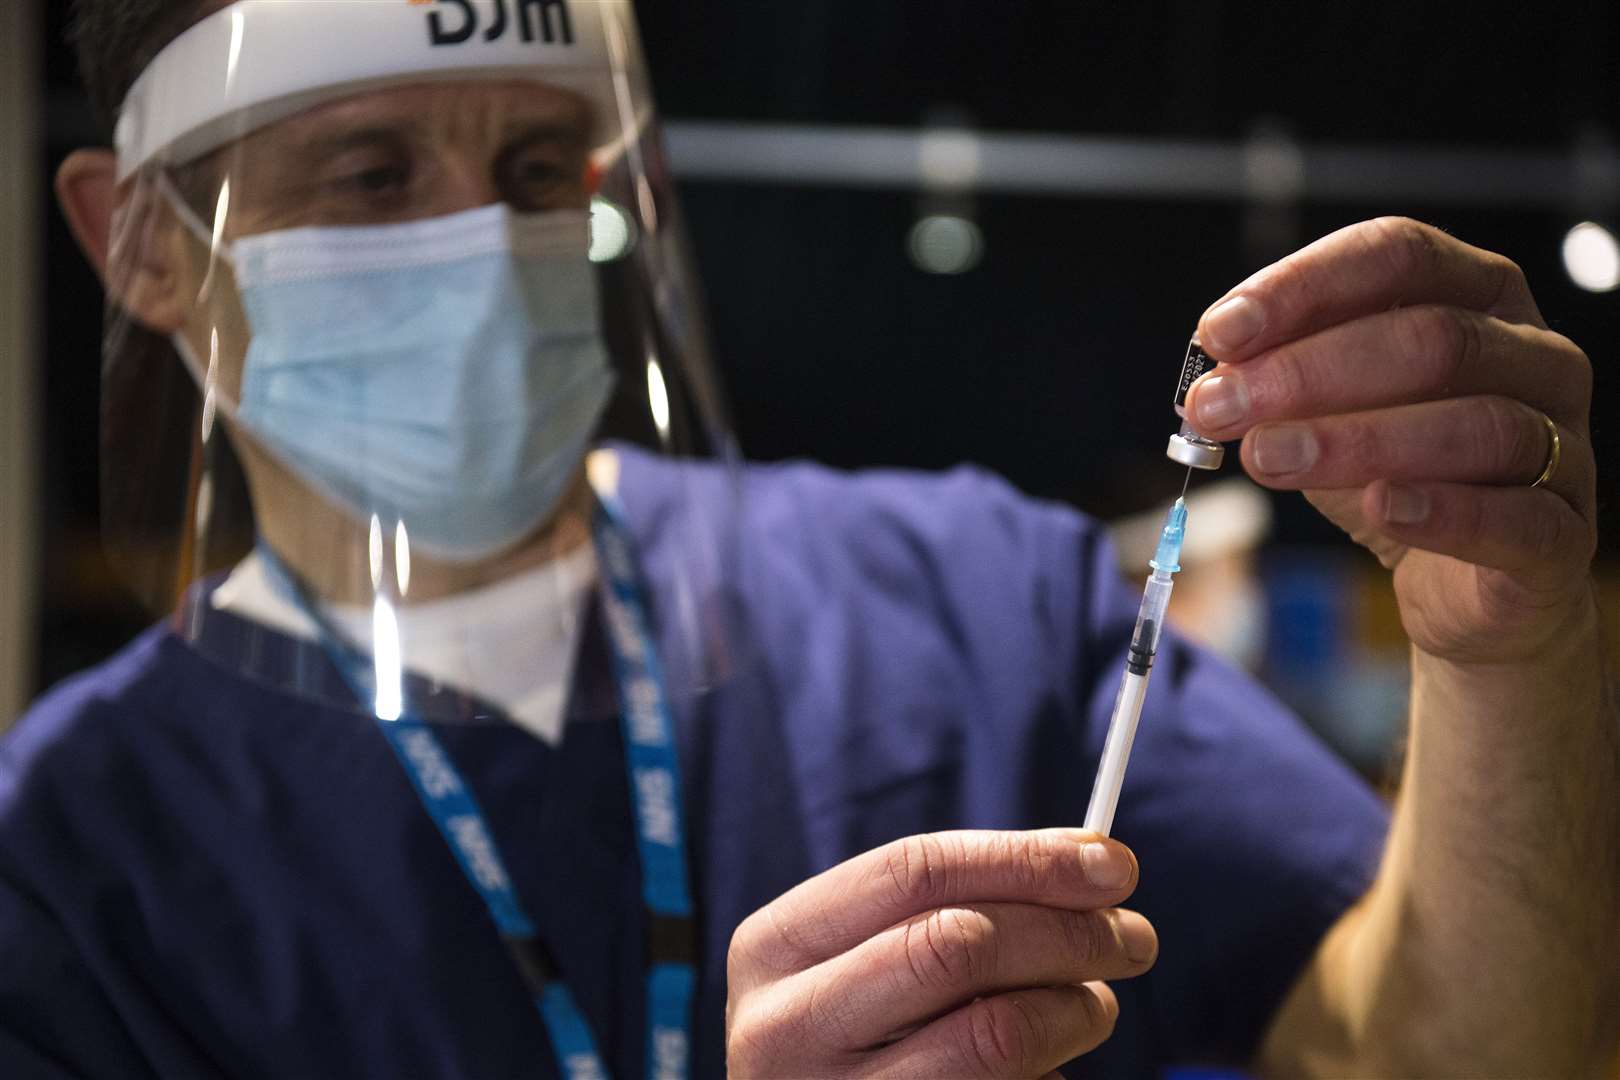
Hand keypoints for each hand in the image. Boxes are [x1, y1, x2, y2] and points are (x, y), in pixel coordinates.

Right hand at [724, 830, 1155, 1077]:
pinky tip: (1044, 1072)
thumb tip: (1094, 860)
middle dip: (1068, 932)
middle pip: (959, 944)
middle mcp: (784, 1029)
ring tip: (1095, 1007)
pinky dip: (1049, 1077)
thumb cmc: (856, 1035)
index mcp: (774, 947)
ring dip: (1075, 1011)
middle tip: (1134, 938)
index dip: (1024, 858)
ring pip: (996, 1035)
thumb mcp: (865, 960)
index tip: (1114, 863)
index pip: (914, 870)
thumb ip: (952, 904)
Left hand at [1185, 217, 1596, 664]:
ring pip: (1477, 424)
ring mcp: (1563, 443)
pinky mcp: (1562, 536)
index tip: (1218, 333)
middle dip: (1308, 371)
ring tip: (1267, 458)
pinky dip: (1444, 511)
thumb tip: (1215, 373)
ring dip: (1356, 439)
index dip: (1304, 286)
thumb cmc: (1392, 475)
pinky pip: (1516, 519)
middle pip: (1433, 338)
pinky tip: (1378, 508)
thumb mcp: (1324, 413)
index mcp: (1479, 295)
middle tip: (1219, 405)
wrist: (1462, 588)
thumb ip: (1279, 382)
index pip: (1399, 255)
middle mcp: (1536, 355)